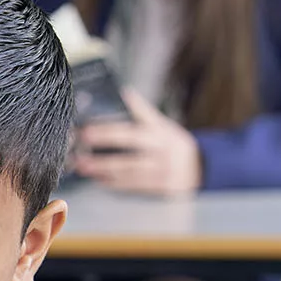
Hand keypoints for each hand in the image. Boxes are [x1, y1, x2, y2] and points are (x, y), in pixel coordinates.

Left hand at [74, 89, 201, 193]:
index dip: (105, 133)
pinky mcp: (162, 188)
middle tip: (77, 156)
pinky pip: (134, 187)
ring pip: (128, 174)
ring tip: (82, 168)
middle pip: (127, 158)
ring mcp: (163, 172)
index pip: (128, 133)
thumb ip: (142, 111)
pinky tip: (99, 180)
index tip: (84, 132)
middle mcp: (162, 154)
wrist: (203, 167)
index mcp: (160, 134)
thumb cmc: (174, 143)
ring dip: (103, 172)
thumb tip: (124, 92)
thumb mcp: (163, 124)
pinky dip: (115, 184)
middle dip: (101, 158)